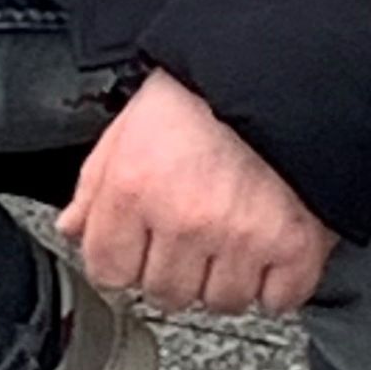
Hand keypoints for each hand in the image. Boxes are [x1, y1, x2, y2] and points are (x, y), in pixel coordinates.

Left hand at [55, 68, 334, 319]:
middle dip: (175, 269)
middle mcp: (185, 220)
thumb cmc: (206, 90)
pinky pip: (278, 300)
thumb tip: (74, 228)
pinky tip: (270, 249)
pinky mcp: (296, 245)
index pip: (108, 271)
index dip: (124, 260)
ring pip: (221, 302)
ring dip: (226, 277)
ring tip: (234, 236)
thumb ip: (96, 183)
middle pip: (165, 294)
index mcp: (135, 187)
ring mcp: (241, 238)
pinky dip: (277, 282)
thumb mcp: (132, 123)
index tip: (140, 249)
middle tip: (193, 235)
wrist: (286, 68)